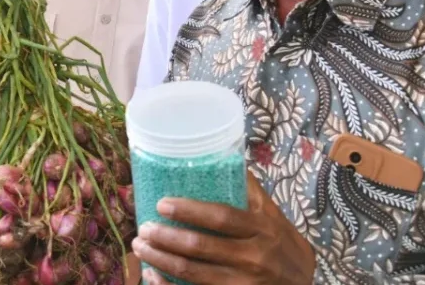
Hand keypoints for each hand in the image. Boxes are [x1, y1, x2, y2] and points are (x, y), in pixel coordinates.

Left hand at [132, 172, 314, 284]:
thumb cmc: (283, 246)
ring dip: (161, 260)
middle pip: (201, 248)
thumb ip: (250, 191)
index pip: (221, 218)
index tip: (162, 204)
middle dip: (166, 238)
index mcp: (262, 229)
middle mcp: (254, 257)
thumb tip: (225, 153)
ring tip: (141, 247)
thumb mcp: (274, 217)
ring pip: (194, 273)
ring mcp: (244, 283)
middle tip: (143, 228)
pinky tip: (152, 277)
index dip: (189, 211)